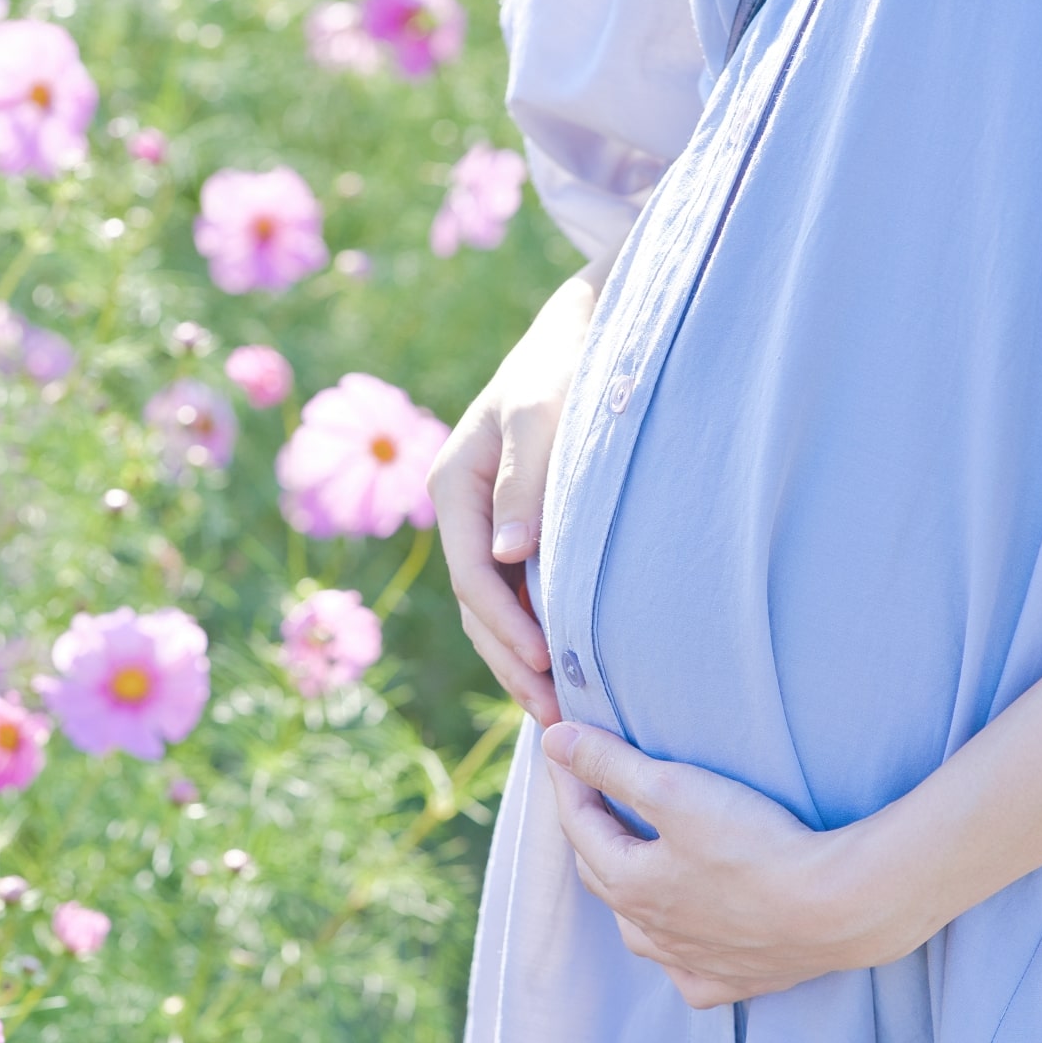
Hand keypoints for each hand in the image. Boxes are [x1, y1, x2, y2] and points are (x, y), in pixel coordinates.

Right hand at [428, 249, 616, 725]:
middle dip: (512, 661)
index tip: (548, 664)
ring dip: (521, 659)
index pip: (472, 574)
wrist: (588, 327)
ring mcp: (489, 523)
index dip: (506, 626)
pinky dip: (537, 632)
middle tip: (556, 715)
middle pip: (478, 606)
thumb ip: (525, 478)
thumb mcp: (545, 411)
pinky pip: (518, 593)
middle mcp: (463, 510)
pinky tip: (569, 669)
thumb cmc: (566, 363)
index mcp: (453, 482)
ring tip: (561, 711)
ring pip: (494, 608)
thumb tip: (509, 554)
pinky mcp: (519, 529)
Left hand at [542, 722, 935, 1008]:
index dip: (571, 780)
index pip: (580, 825)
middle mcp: (652, 931)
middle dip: (593, 830)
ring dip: (628, 894)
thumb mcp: (675, 789)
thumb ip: (612, 765)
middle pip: (603, 875)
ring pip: (640, 930)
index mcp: (629, 883)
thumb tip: (555, 742)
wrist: (838, 908)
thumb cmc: (755, 844)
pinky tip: (688, 942)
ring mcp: (694, 962)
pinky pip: (691, 973)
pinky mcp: (738, 980)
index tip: (566, 747)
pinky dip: (680, 953)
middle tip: (594, 794)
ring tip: (635, 864)